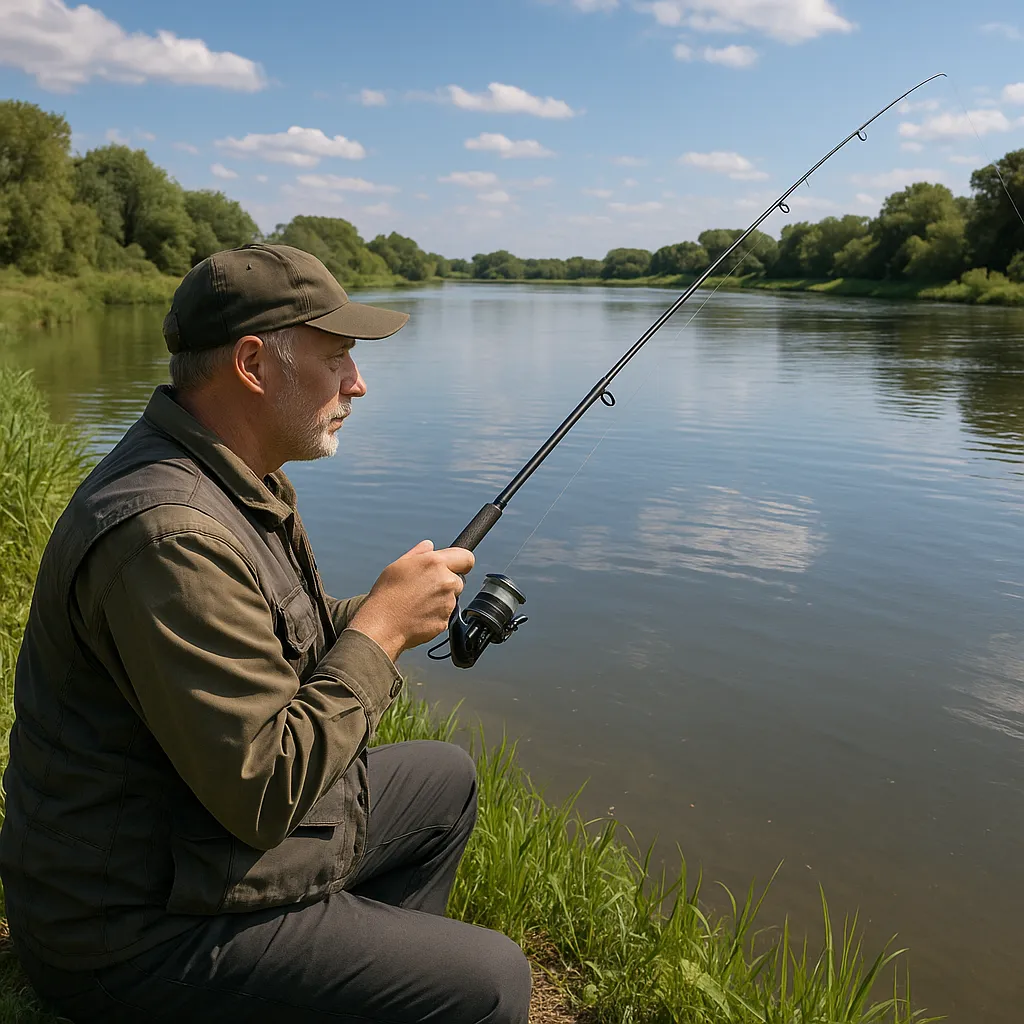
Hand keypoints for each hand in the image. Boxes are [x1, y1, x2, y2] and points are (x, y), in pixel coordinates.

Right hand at [348, 540, 474, 661]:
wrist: (382, 625)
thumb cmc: (387, 595)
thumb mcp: (399, 565)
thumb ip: (419, 553)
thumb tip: (429, 546)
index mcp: (435, 563)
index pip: (466, 558)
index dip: (461, 562)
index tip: (455, 566)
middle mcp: (446, 582)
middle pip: (459, 580)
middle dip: (447, 582)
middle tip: (426, 588)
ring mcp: (448, 603)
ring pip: (452, 598)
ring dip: (441, 599)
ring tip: (418, 602)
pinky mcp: (445, 621)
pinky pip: (445, 615)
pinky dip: (436, 614)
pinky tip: (419, 614)